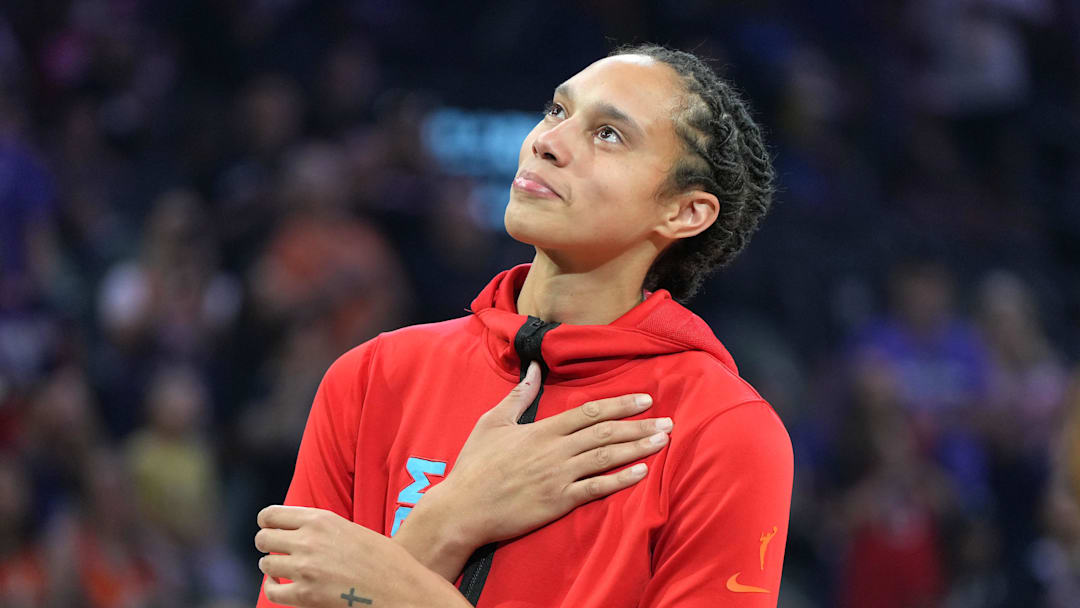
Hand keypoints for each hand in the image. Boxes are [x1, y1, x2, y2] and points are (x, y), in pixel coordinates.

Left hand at [256, 505, 469, 607]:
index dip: (266, 523)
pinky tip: (282, 585)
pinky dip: (273, 587)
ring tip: (283, 569)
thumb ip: (323, 528)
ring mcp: (305, 568)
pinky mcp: (305, 595)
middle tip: (276, 550)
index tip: (269, 528)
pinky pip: (272, 590)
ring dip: (273, 566)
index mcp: (320, 519)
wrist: (399, 587)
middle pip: (263, 538)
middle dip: (268, 545)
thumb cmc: (384, 559)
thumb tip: (301, 532)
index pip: (271, 515)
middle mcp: (308, 540)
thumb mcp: (352, 530)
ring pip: (266, 563)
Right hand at [394, 361, 671, 579]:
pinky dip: (620, 480)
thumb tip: (534, 369)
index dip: (620, 404)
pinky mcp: (559, 502)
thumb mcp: (492, 422)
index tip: (644, 399)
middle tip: (669, 421)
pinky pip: (597, 489)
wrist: (464, 508)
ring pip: (607, 458)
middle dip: (640, 425)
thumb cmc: (475, 465)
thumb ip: (519, 396)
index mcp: (543, 430)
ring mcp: (560, 477)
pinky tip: (641, 473)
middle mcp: (556, 450)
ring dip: (638, 448)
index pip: (590, 412)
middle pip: (606, 433)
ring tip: (663, 441)